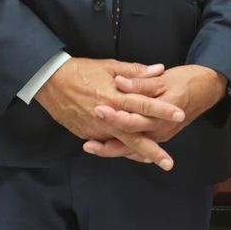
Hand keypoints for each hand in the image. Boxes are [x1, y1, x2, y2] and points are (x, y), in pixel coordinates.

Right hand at [35, 58, 178, 169]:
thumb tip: (159, 69)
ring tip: (155, 161)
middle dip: (152, 150)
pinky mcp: (86, 133)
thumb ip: (136, 72)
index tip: (180, 115)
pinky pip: (106, 144)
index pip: (143, 105)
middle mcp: (106, 116)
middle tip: (168, 162)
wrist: (50, 81)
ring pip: (120, 144)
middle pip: (133, 136)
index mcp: (114, 96)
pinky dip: (120, 150)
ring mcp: (95, 128)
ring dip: (138, 154)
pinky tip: (133, 155)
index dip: (162, 110)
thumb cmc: (81, 71)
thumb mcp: (110, 66)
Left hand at [82, 63, 228, 157]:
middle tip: (86, 143)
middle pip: (130, 139)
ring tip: (90, 147)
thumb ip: (141, 82)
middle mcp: (161, 129)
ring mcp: (161, 135)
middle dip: (107, 142)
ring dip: (112, 149)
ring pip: (133, 147)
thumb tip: (120, 82)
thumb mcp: (165, 78)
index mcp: (162, 114)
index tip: (97, 110)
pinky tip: (109, 150)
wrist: (209, 88)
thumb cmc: (188, 80)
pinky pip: (140, 148)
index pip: (134, 119)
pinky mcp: (160, 135)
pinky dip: (124, 150)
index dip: (115, 116)